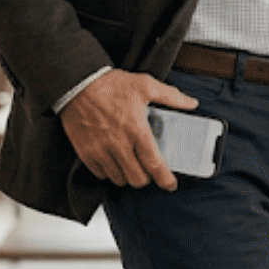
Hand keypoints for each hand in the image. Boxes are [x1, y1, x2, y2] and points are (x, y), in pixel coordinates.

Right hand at [59, 69, 200, 189]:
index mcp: (136, 130)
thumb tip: (191, 103)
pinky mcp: (86, 153)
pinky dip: (109, 173)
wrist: (77, 84)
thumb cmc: (111, 85)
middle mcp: (118, 144)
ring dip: (128, 176)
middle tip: (148, 170)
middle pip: (137, 178)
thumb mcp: (145, 85)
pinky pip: (101, 174)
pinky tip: (114, 161)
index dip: (164, 179)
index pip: (154, 164)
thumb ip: (171, 96)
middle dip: (146, 178)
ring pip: (119, 179)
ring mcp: (100, 151)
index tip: (170, 184)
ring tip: (131, 164)